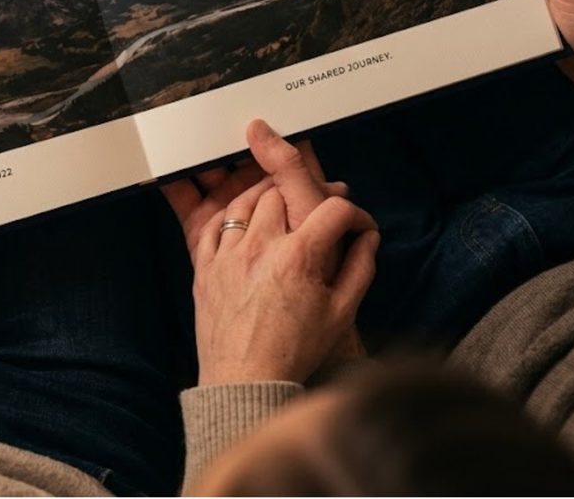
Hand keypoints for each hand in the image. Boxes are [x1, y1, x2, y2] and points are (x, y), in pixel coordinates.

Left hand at [163, 122, 377, 384]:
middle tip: (314, 210)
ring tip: (279, 208)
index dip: (354, 214)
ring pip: (244, 200)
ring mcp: (228, 254)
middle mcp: (261, 246)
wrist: (245, 381)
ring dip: (264, 197)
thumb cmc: (295, 350)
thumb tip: (369, 238)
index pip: (334, 210)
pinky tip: (243, 224)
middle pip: (283, 192)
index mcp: (299, 256)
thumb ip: (360, 269)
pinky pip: (213, 224)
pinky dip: (230, 216)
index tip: (357, 227)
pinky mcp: (204, 266)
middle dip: (304, 195)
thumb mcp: (340, 314)